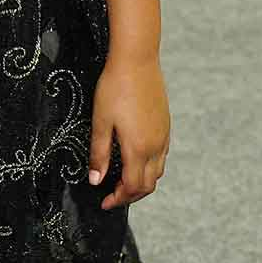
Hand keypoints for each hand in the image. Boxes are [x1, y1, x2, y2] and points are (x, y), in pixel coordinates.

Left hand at [89, 55, 169, 209]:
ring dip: (142, 182)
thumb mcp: (101, 122)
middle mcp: (156, 145)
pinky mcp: (166, 125)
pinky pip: (161, 156)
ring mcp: (163, 135)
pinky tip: (135, 160)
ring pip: (158, 171)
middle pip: (148, 184)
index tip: (104, 202)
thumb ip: (99, 154)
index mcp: (138, 148)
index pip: (132, 187)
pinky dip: (149, 167)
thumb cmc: (115, 88)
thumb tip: (95, 180)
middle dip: (131, 195)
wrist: (137, 60)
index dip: (118, 199)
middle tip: (112, 196)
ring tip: (123, 182)